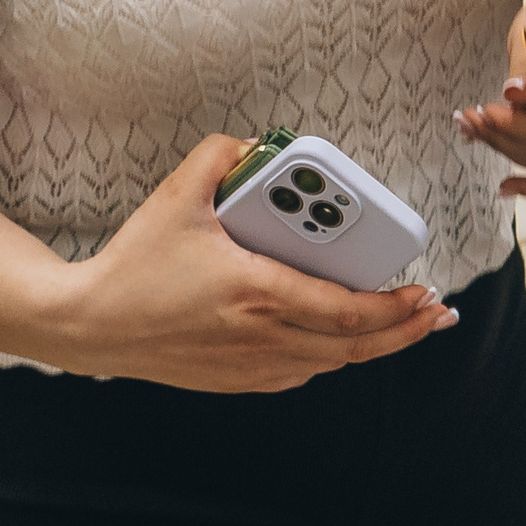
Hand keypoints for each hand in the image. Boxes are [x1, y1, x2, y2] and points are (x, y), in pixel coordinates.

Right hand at [57, 135, 454, 391]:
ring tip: (402, 323)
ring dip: (370, 346)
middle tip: (436, 313)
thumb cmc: (136, 261)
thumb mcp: (180, 192)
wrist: (89, 326)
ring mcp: (249, 366)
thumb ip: (225, 153)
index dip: (393, 307)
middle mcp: (260, 337)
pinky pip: (299, 371)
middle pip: (351, 347)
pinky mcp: (234, 380)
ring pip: (329, 364)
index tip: (424, 291)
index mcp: (257, 291)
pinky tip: (341, 337)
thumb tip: (262, 144)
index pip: (344, 311)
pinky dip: (329, 355)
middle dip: (403, 331)